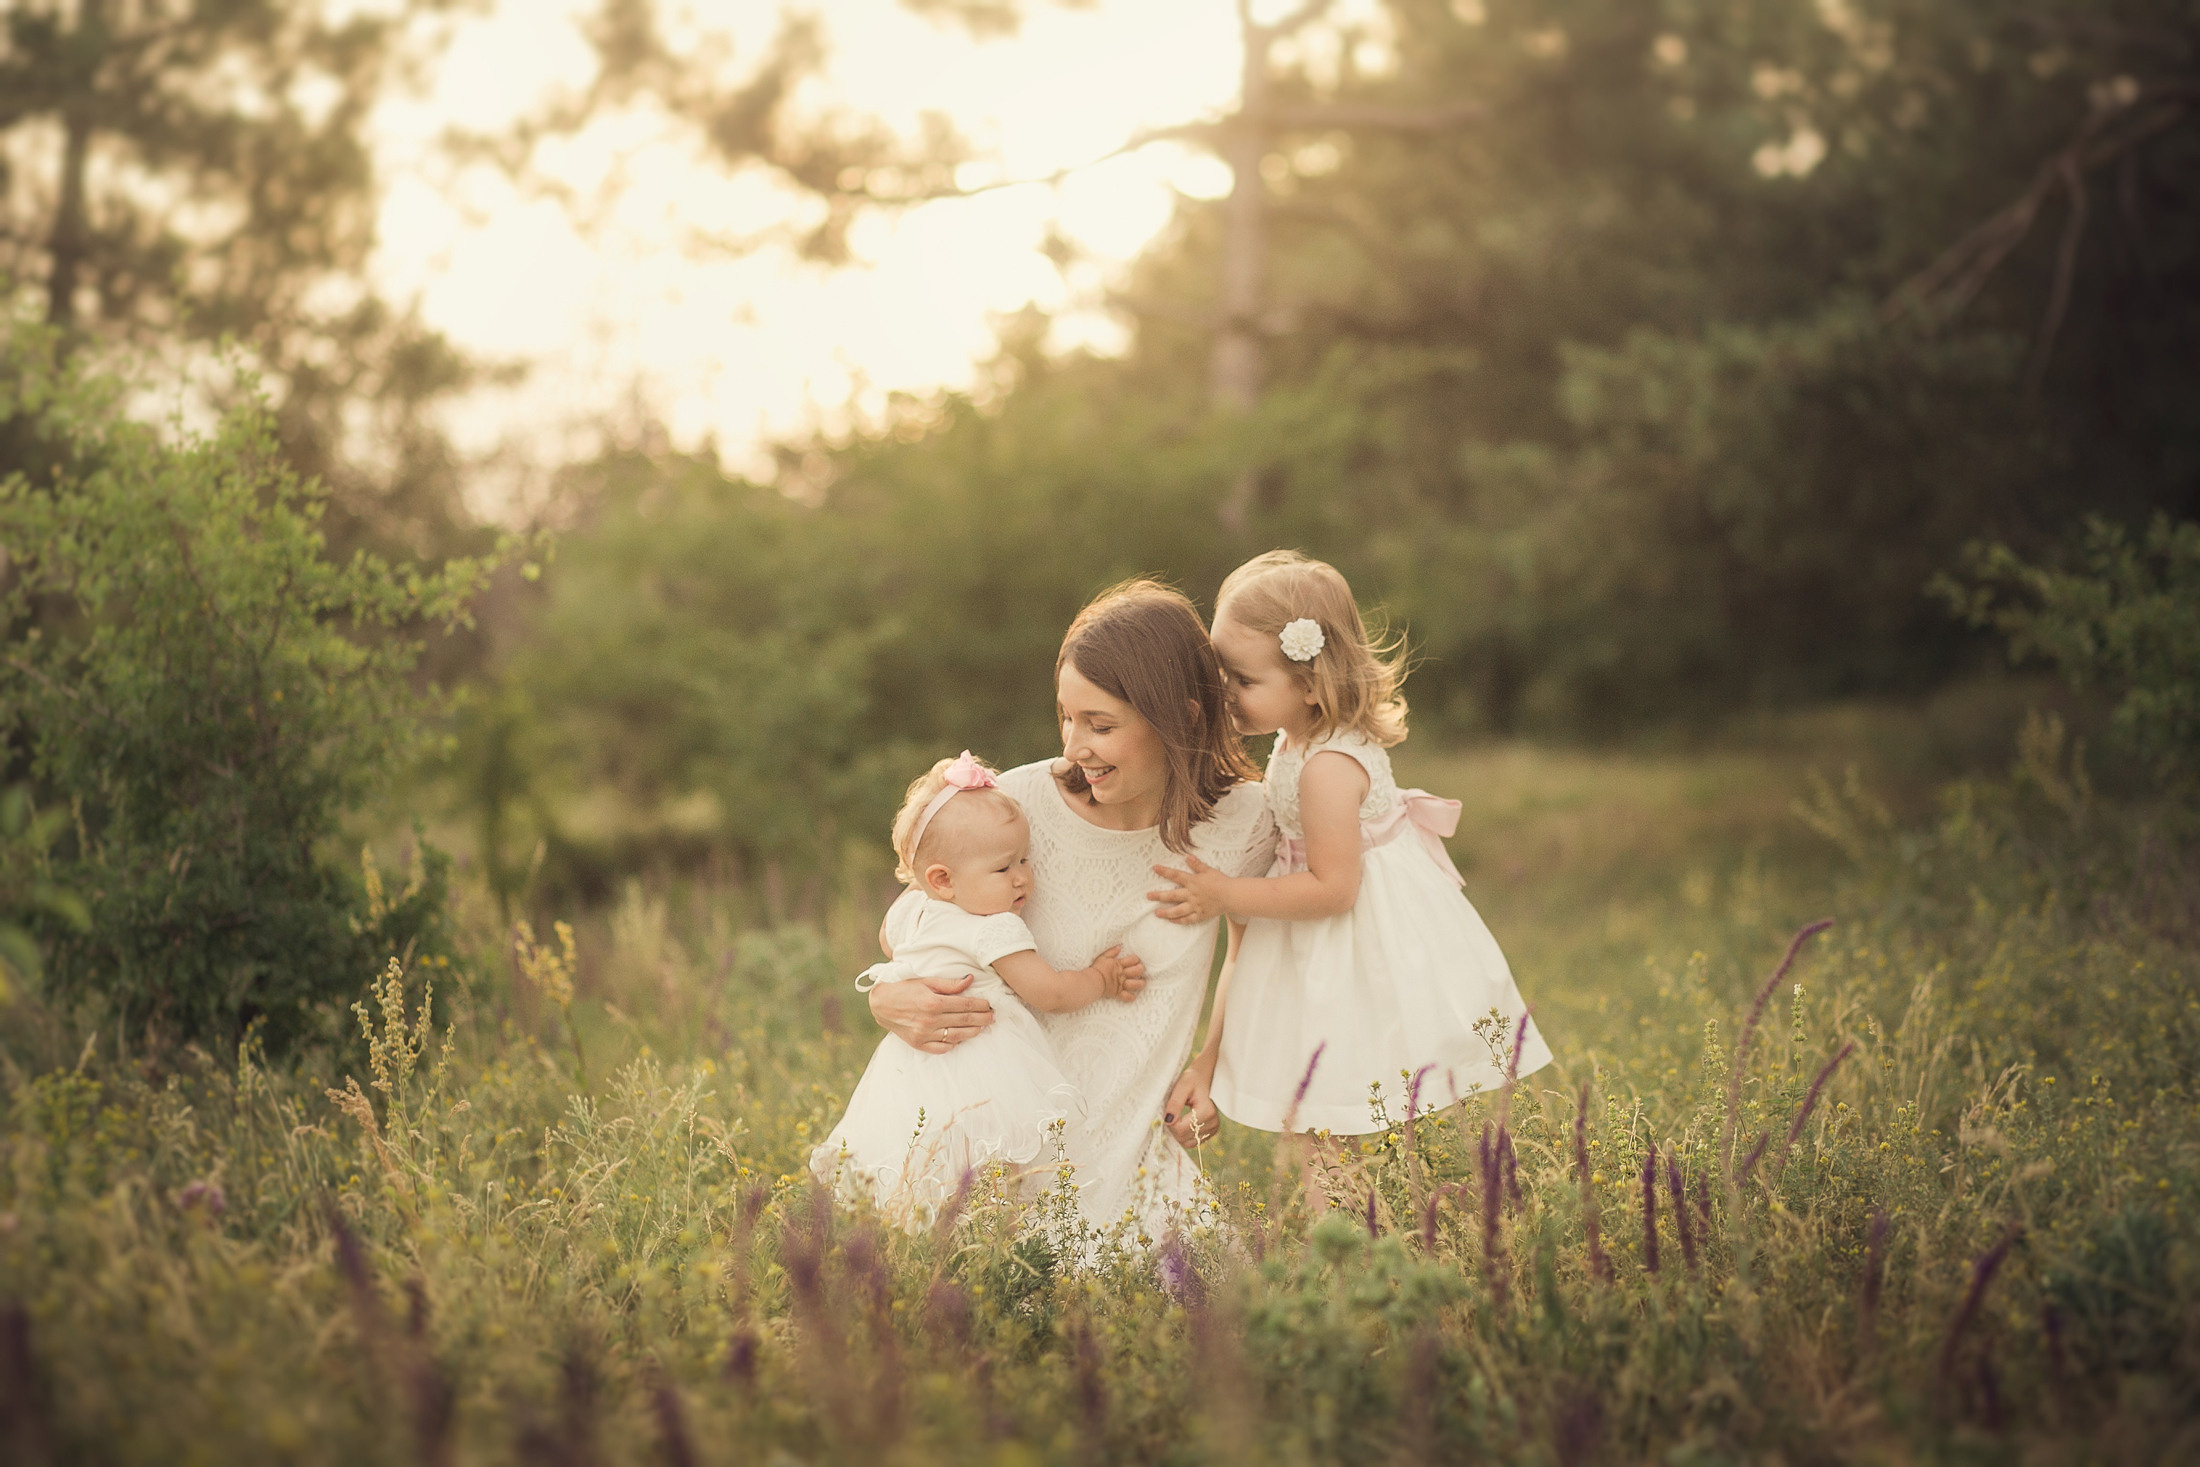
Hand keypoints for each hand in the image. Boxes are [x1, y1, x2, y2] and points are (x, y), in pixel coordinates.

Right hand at [867, 972, 994, 1052]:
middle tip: (993, 1017)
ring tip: (982, 1027)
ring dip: (973, 1032)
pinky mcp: (918, 1044)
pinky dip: (953, 1044)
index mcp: (933, 1002)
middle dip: (982, 1019)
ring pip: (956, 1036)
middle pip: (964, 1021)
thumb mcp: (926, 981)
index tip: (990, 1005)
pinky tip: (961, 1038)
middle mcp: (930, 1020)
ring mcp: (924, 1034)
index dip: (980, 1006)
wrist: (881, 1004)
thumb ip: (949, 984)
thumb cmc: (905, 988)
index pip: (964, 1006)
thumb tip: (970, 980)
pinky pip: (941, 1048)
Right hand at [1088, 944, 1147, 1002]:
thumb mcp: (1103, 957)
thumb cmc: (1096, 968)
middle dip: (1141, 969)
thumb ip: (1111, 952)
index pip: (1133, 959)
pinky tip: (1133, 996)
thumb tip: (1119, 947)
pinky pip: (1126, 997)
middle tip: (1141, 969)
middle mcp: (1122, 974)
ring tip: (1142, 982)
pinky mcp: (1117, 993)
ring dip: (1140, 984)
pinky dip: (1130, 997)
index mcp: (1119, 964)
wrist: (1091, 980)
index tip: (1136, 961)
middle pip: (1137, 971)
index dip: (1136, 959)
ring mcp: (1120, 984)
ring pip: (1135, 984)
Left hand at [1149, 853, 1228, 923]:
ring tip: (1157, 913)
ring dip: (1166, 912)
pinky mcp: (1200, 915)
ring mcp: (1195, 906)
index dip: (1165, 871)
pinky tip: (1172, 921)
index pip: (1176, 875)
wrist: (1232, 896)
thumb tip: (1187, 857)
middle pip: (1172, 895)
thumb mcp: (1209, 870)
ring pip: (1178, 910)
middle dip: (1159, 895)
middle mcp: (1192, 894)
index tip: (1155, 868)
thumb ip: (1197, 865)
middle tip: (1148, 896)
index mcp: (1193, 882)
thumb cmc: (1221, 881)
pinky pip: (1188, 919)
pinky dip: (1179, 921)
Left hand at [1164, 1062, 1219, 1147]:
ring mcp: (1213, 1129)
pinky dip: (1185, 1135)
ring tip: (1179, 1116)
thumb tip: (1167, 1121)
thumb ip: (1174, 1103)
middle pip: (1183, 1137)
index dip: (1170, 1122)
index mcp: (1207, 1111)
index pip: (1181, 1129)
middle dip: (1173, 1127)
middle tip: (1174, 1112)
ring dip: (1179, 1132)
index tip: (1170, 1110)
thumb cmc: (1191, 1081)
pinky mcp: (1210, 1133)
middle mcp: (1213, 1123)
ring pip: (1187, 1143)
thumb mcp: (1181, 1087)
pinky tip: (1185, 1122)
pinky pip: (1192, 1142)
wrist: (1202, 1079)